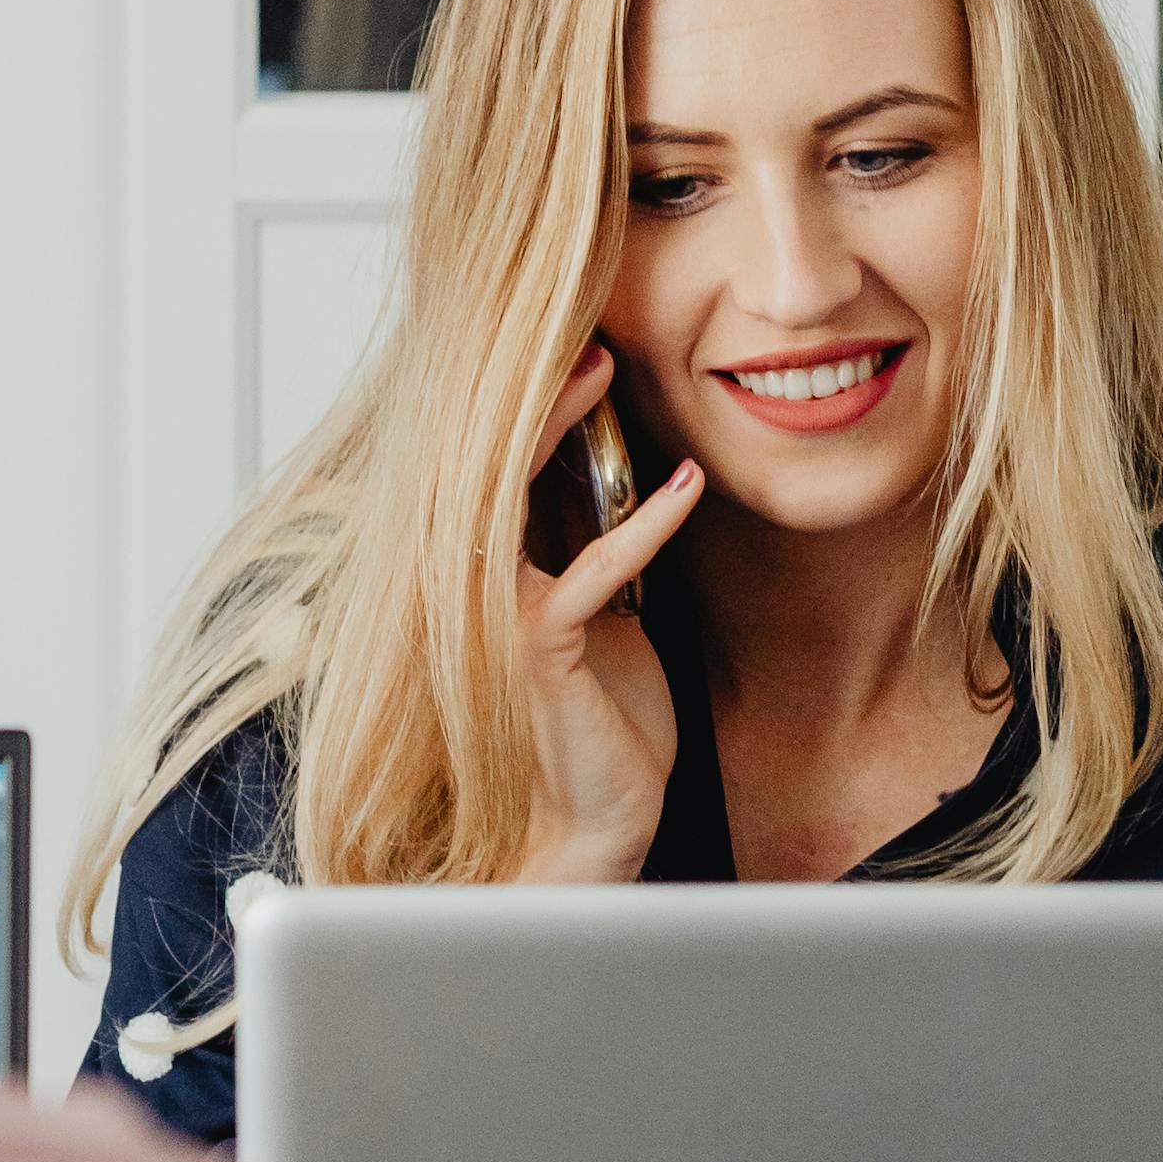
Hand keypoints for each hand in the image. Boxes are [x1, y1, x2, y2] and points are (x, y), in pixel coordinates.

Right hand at [511, 348, 701, 886]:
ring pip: (514, 495)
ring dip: (561, 429)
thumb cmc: (603, 726)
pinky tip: (683, 488)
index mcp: (493, 575)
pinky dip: (642, 524)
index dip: (533, 406)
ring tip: (604, 375)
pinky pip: (592, 569)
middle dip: (534, 393)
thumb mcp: (605, 616)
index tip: (578, 351)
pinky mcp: (540, 646)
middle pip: (490, 461)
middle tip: (584, 339)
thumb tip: (616, 478)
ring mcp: (502, 613)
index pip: (495, 468)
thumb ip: (592, 551)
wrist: (594, 821)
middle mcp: (478, 586)